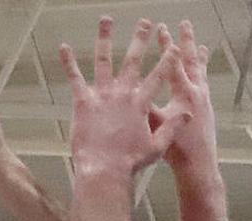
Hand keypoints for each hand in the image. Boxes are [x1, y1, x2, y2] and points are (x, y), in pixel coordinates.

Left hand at [59, 17, 191, 177]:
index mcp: (141, 104)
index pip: (158, 76)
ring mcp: (102, 95)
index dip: (168, 59)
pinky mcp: (83, 102)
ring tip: (106, 20)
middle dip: (140, 39)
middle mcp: (122, 94)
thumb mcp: (157, 147)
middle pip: (132, 60)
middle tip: (145, 23)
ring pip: (103, 61)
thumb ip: (171, 127)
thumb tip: (187, 114)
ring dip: (105, 39)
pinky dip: (69, 62)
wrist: (104, 170)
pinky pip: (75, 78)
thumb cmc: (130, 162)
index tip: (173, 46)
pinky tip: (64, 47)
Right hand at [150, 21, 215, 175]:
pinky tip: (200, 78)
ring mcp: (205, 100)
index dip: (166, 45)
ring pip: (201, 72)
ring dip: (199, 56)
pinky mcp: (208, 110)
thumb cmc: (177, 149)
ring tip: (200, 45)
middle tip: (184, 25)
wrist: (197, 167)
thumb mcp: (155, 126)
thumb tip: (131, 90)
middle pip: (191, 60)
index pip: (173, 63)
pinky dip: (203, 78)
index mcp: (184, 93)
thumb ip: (145, 107)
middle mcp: (196, 92)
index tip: (161, 29)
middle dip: (185, 41)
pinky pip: (206, 87)